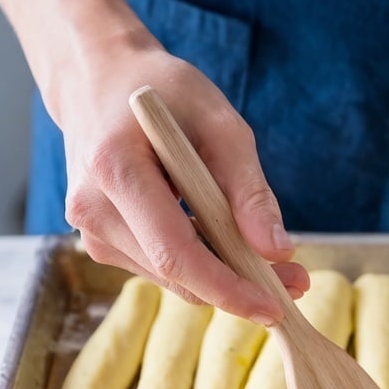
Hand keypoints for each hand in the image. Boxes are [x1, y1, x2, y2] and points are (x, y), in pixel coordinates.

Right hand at [0, 0, 307, 322]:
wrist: (99, 81)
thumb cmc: (165, 94)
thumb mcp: (220, 123)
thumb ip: (248, 188)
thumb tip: (277, 250)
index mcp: (116, 168)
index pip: (176, 252)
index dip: (227, 287)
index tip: (275, 308)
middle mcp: (92, 208)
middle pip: (176, 273)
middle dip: (239, 287)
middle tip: (297, 282)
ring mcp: (91, 230)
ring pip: (172, 278)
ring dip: (225, 279)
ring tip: (275, 264)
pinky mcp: (101, 241)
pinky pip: (162, 267)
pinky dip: (202, 265)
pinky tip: (230, 247)